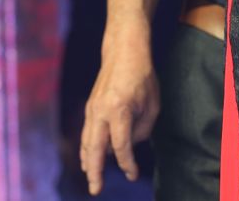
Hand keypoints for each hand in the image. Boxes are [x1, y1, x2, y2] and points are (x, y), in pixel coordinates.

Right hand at [79, 27, 159, 194]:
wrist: (124, 51)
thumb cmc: (142, 77)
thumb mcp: (152, 105)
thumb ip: (141, 130)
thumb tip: (129, 146)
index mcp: (119, 110)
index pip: (121, 145)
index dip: (127, 163)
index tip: (133, 174)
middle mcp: (101, 111)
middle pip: (95, 149)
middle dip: (95, 172)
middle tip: (96, 190)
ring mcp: (92, 109)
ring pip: (87, 142)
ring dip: (89, 163)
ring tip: (92, 180)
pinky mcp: (89, 107)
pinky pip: (86, 133)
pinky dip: (86, 149)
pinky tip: (88, 160)